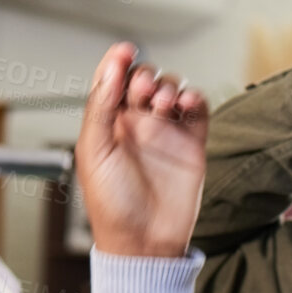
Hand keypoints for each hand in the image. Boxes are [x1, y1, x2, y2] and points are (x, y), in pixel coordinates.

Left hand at [75, 43, 208, 257]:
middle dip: (144, 76)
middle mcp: (136, 123)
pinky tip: (185, 104)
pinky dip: (194, 98)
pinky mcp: (192, 142)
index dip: (118, 61)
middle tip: (142, 91)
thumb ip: (100, 107)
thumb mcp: (93, 152)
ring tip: (162, 103)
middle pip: (144, 78)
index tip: (124, 51)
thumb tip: (110, 69)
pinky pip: (198, 108)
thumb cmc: (112, 205)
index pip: (113, 80)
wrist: (145, 241)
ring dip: (168, 86)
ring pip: (171, 88)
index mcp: (107, 123)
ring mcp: (166, 131)